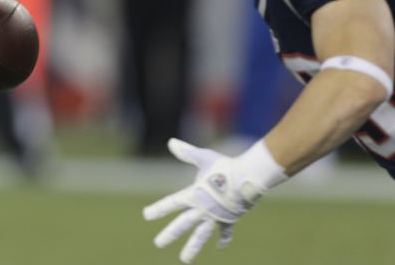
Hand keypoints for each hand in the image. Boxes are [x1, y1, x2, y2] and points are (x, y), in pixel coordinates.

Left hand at [142, 139, 286, 262]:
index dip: (158, 209)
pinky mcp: (229, 219)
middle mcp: (202, 210)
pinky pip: (225, 232)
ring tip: (184, 259)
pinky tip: (220, 247)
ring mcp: (215, 217)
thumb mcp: (204, 158)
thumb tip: (171, 142)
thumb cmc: (225, 166)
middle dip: (169, 234)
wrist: (248, 178)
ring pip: (200, 236)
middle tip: (158, 243)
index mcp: (193, 195)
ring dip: (192, 247)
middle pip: (182, 224)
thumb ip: (187, 153)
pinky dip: (223, 239)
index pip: (171, 203)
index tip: (146, 215)